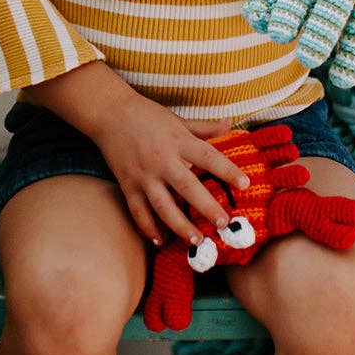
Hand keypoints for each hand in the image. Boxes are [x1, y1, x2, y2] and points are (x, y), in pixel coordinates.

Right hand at [89, 95, 249, 248]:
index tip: (244, 184)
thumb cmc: (148, 115)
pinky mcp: (127, 184)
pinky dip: (148, 227)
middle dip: (206, 207)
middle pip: (187, 186)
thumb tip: (230, 124)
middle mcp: (162, 159)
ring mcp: (144, 175)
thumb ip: (204, 128)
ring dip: (180, 225)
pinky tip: (161, 240)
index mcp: (178, 140)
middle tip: (223, 223)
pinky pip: (138, 211)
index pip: (208, 156)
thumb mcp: (178, 119)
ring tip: (197, 240)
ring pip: (163, 205)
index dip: (227, 170)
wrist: (110, 113)